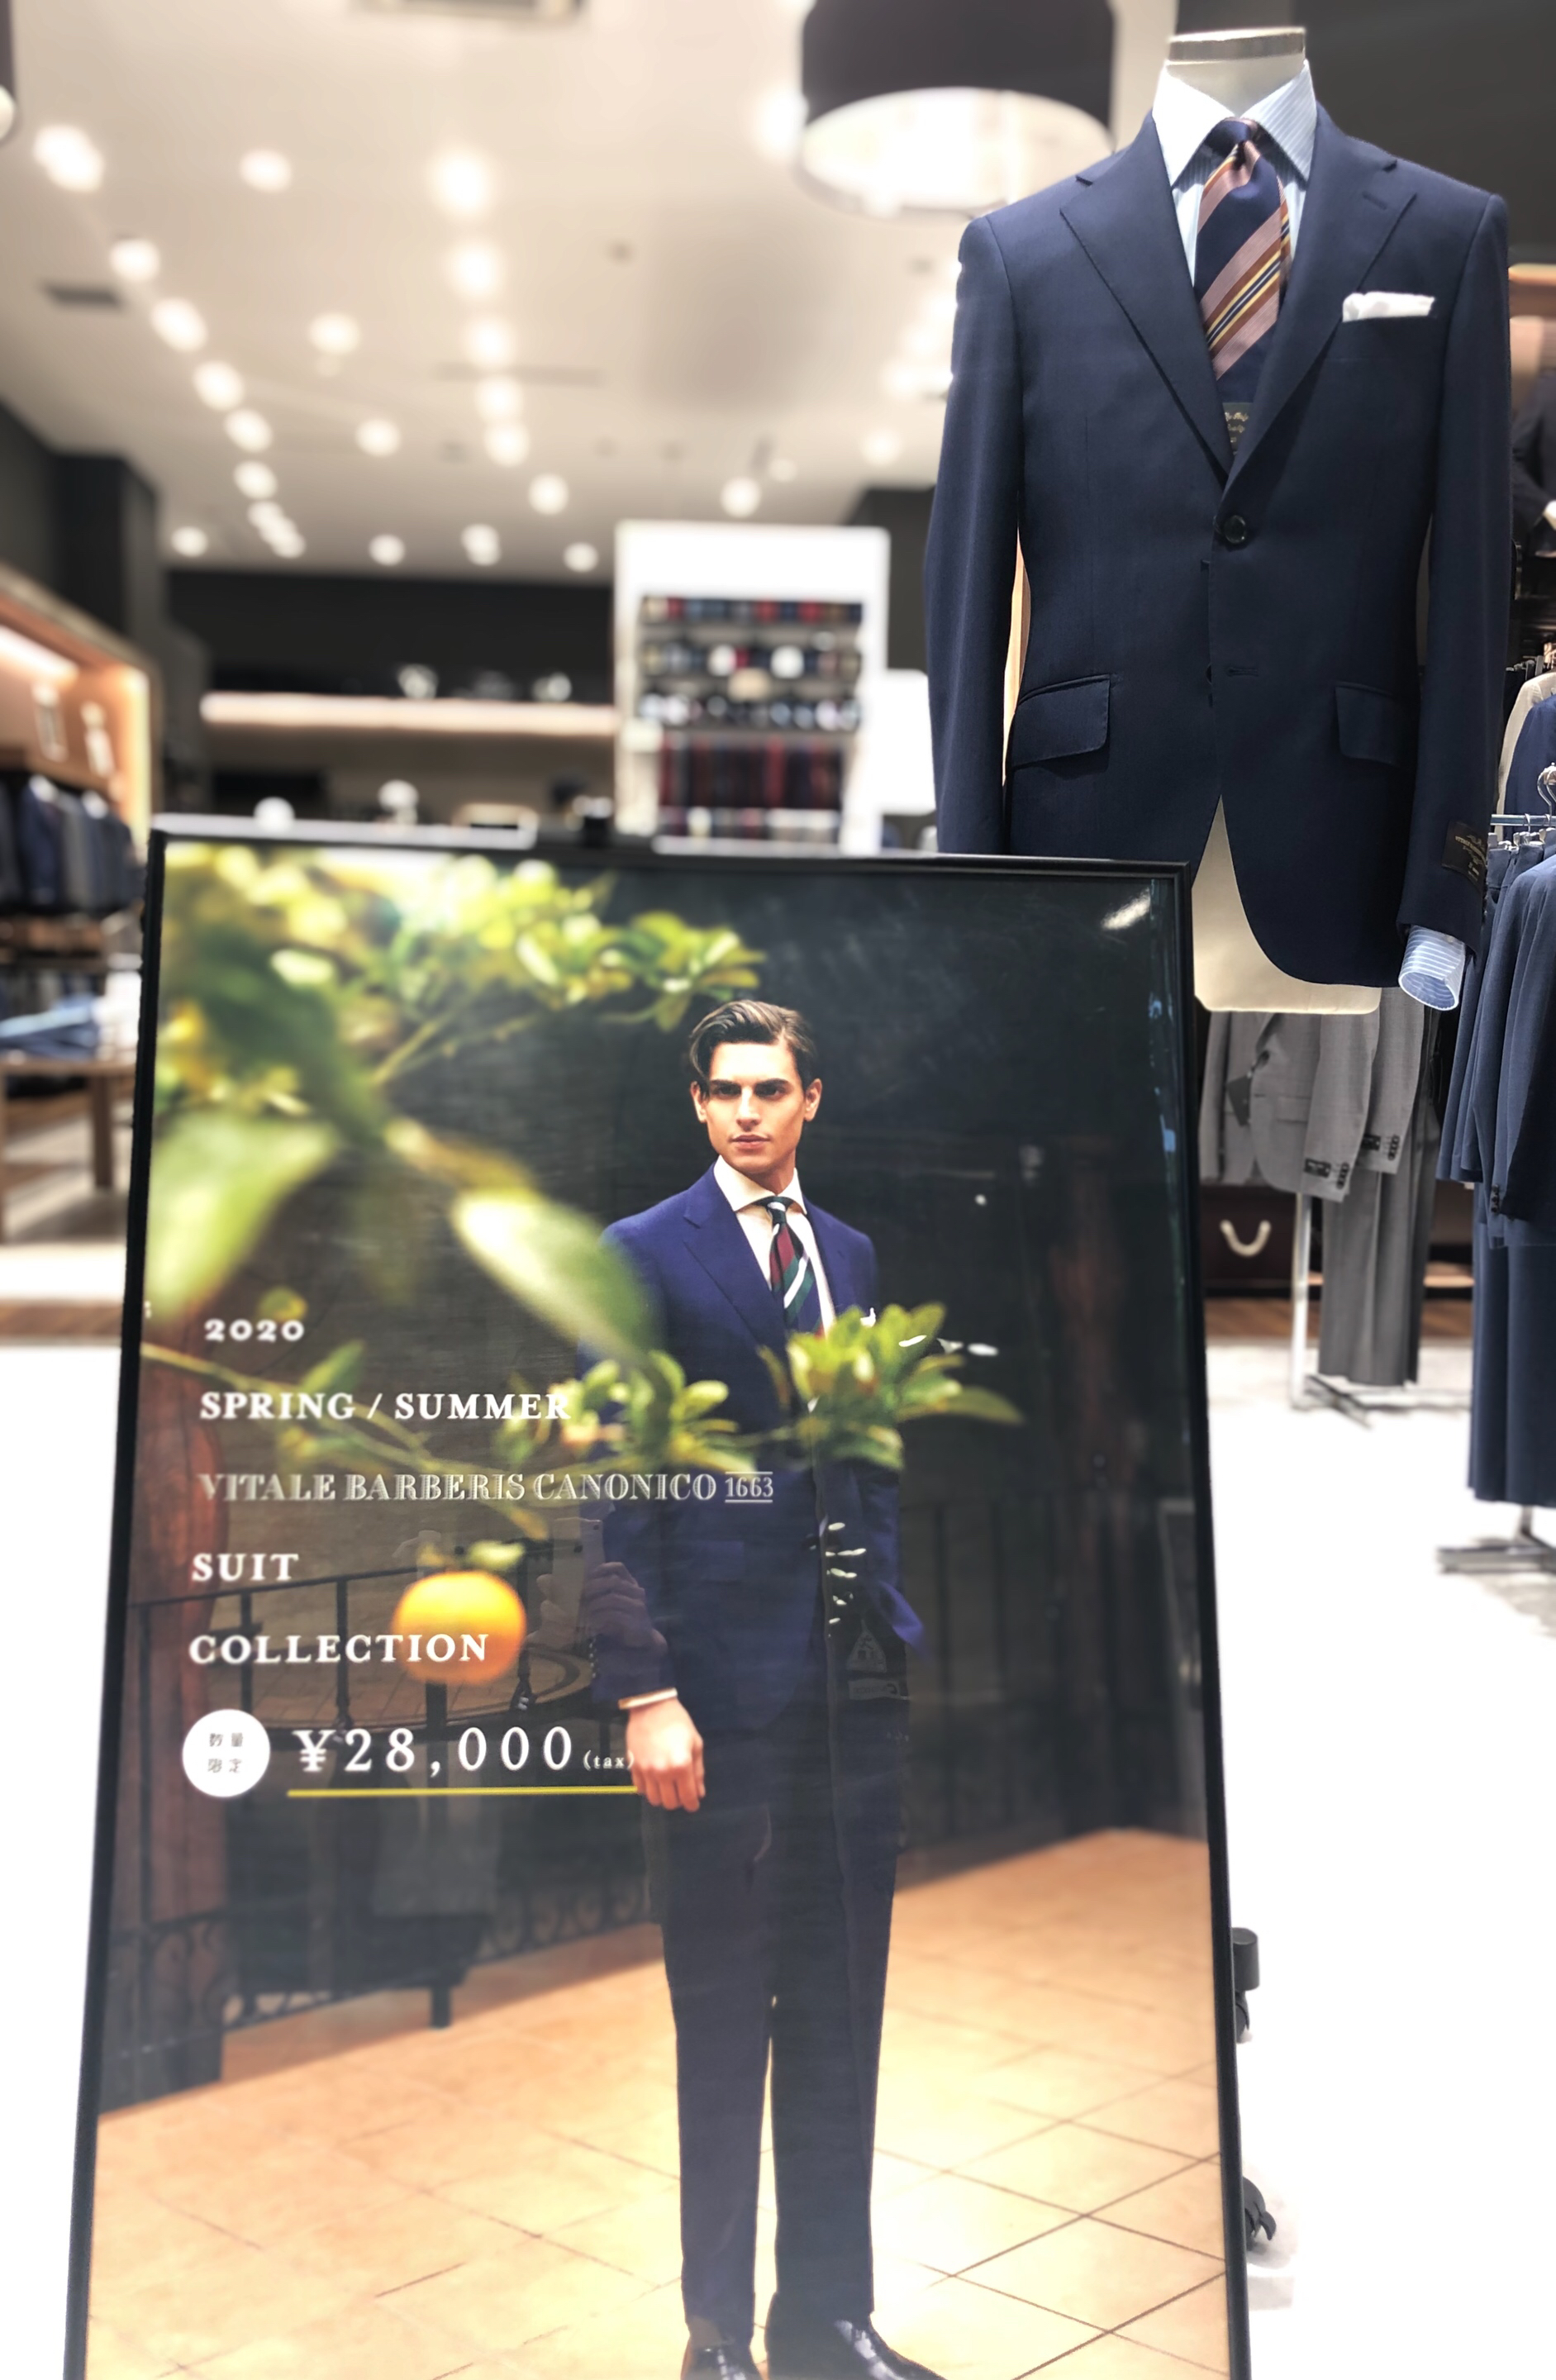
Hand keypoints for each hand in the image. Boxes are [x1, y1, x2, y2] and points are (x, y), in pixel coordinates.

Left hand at [582, 1560, 666, 1653]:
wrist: (643, 1639)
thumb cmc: (623, 1619)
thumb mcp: (614, 1604)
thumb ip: (604, 1594)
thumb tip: (581, 1588)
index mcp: (632, 1585)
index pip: (619, 1568)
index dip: (603, 1568)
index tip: (589, 1575)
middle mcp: (637, 1592)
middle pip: (615, 1581)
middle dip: (596, 1586)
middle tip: (583, 1594)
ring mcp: (638, 1606)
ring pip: (613, 1598)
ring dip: (596, 1603)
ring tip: (587, 1611)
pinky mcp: (636, 1621)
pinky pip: (614, 1615)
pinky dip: (601, 1617)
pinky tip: (593, 1623)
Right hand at [626, 1697, 704, 1811]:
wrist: (651, 1706)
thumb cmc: (678, 1722)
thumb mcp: (695, 1743)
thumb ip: (698, 1771)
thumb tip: (699, 1793)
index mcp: (682, 1766)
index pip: (688, 1797)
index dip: (692, 1804)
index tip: (693, 1804)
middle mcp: (663, 1772)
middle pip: (670, 1803)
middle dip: (678, 1801)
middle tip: (681, 1792)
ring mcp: (646, 1771)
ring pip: (654, 1799)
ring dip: (662, 1797)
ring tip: (667, 1787)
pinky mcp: (633, 1766)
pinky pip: (640, 1789)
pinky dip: (648, 1789)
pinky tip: (653, 1779)